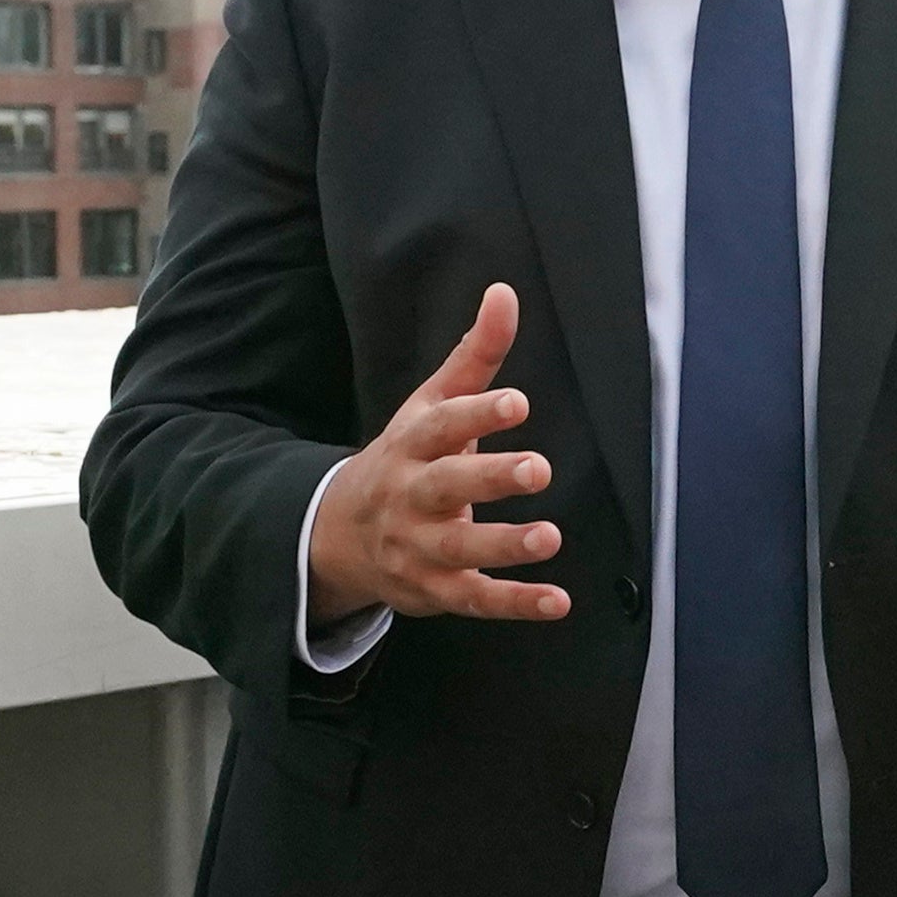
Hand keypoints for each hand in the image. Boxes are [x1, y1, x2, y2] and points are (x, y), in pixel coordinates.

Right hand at [308, 283, 571, 626]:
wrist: (341, 533)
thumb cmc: (405, 458)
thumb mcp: (430, 404)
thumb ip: (475, 355)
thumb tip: (505, 292)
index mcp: (411, 444)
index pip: (441, 426)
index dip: (477, 414)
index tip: (517, 402)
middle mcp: (411, 496)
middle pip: (446, 486)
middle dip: (490, 479)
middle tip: (538, 468)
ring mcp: (419, 546)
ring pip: (458, 550)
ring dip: (503, 546)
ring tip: (549, 537)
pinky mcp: (434, 590)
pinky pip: (474, 599)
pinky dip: (514, 604)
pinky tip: (556, 601)